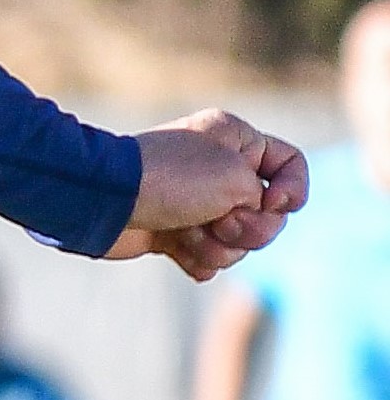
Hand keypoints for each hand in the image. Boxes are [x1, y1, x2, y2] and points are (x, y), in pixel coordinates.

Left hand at [109, 111, 306, 279]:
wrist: (105, 203)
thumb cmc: (172, 181)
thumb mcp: (236, 177)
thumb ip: (265, 199)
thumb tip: (246, 223)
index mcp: (234, 140)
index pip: (290, 163)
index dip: (293, 191)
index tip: (271, 203)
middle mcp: (217, 168)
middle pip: (269, 214)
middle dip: (251, 229)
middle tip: (220, 221)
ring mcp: (195, 202)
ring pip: (240, 242)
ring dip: (219, 246)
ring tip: (188, 234)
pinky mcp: (175, 231)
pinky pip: (209, 257)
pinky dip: (198, 259)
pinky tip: (176, 249)